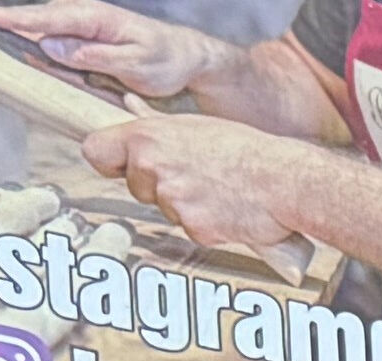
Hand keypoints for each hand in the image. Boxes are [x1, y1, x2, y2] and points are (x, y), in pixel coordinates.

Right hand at [0, 0, 228, 98]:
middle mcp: (83, 18)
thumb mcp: (134, 63)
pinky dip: (35, 48)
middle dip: (2, 25)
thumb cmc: (165, 60)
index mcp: (93, 18)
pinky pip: (51, 43)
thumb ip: (92, 56)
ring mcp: (81, 29)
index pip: (45, 16)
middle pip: (34, 22)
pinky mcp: (81, 42)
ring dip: (16, 39)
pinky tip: (20, 55)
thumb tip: (50, 45)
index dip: (12, 18)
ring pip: (40, 34)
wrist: (186, 58)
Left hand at [83, 112, 338, 254]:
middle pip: (135, 185)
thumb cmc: (246, 150)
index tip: (122, 164)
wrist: (285, 180)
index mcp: (149, 137)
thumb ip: (158, 126)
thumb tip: (132, 111)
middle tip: (194, 175)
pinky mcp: (194, 228)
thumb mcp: (195, 125)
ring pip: (165, 210)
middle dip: (159, 185)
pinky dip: (207, 224)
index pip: (96, 151)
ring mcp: (173, 201)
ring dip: (186, 205)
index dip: (110, 160)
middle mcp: (154, 168)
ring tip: (217, 189)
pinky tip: (227, 209)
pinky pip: (190, 230)